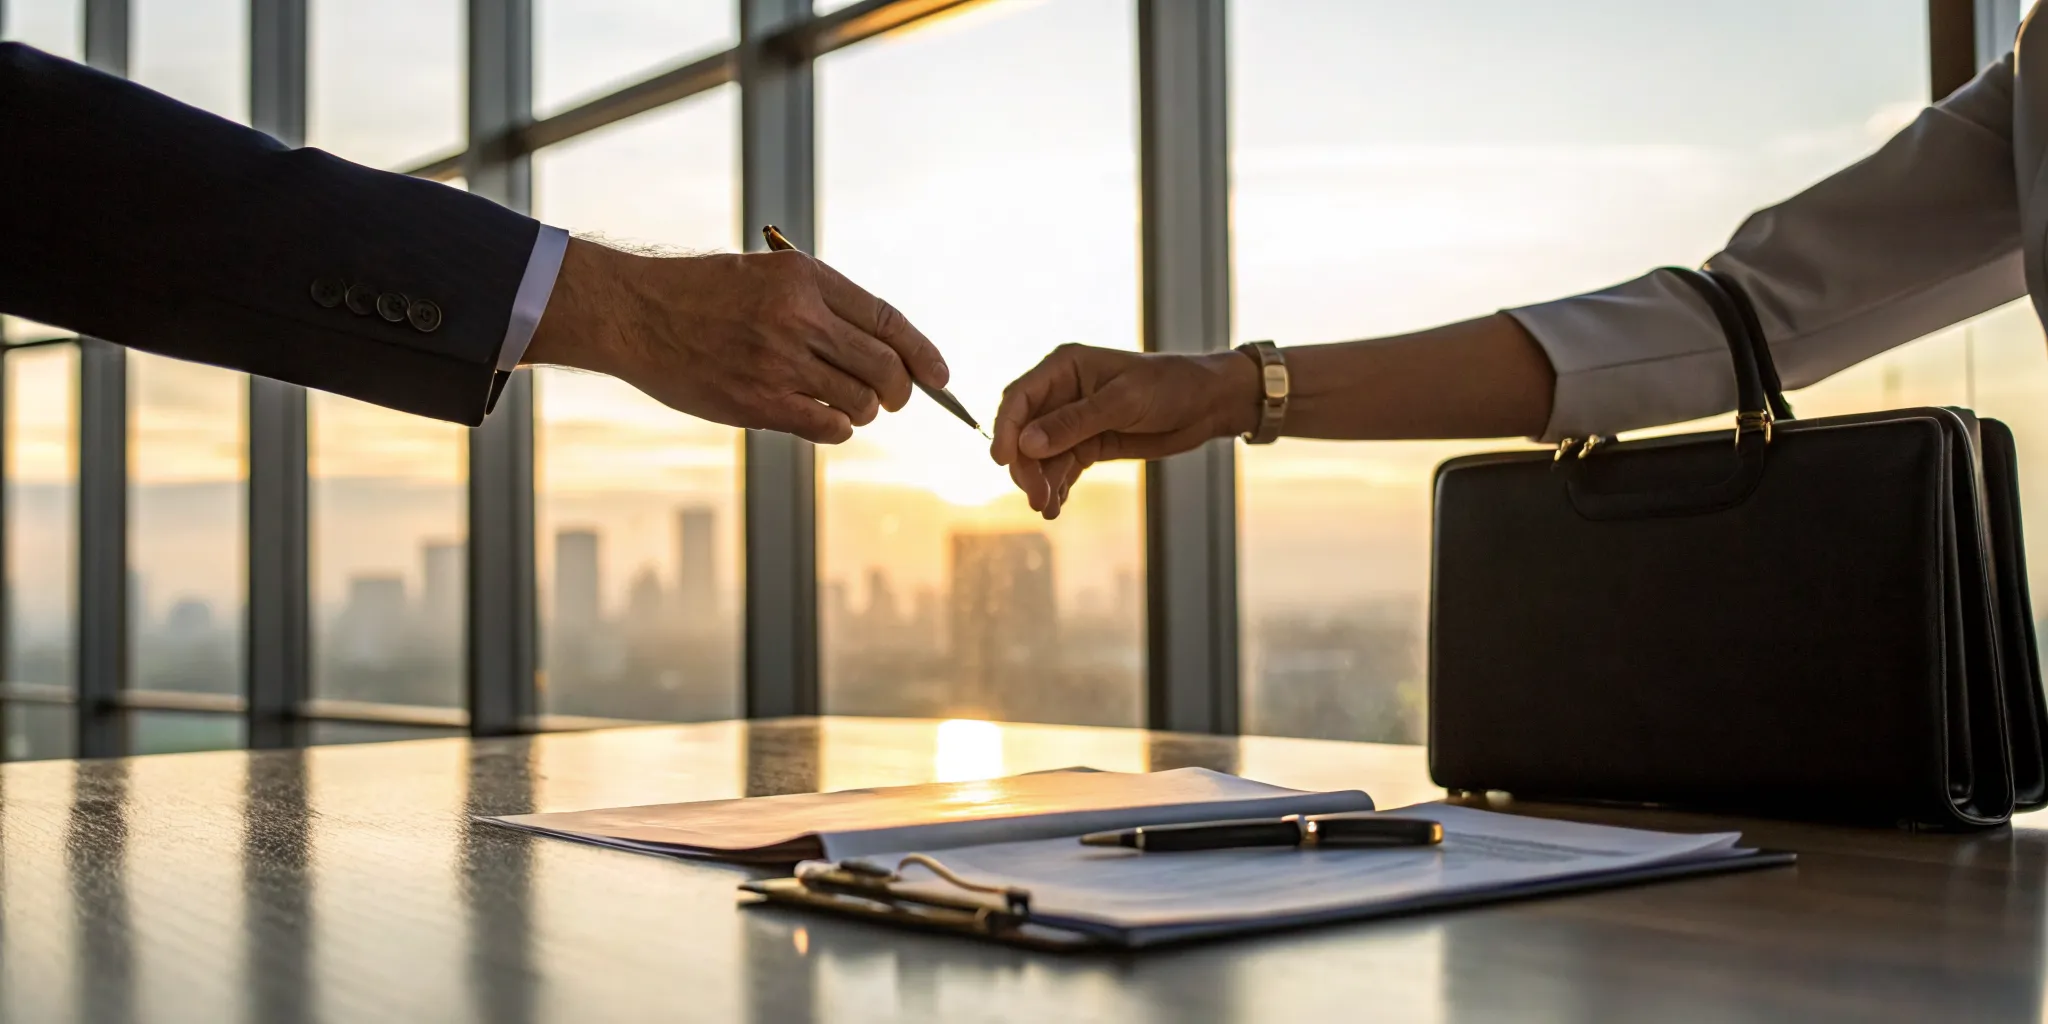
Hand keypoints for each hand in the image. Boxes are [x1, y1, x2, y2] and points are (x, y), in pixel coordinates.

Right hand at [524, 238, 948, 442]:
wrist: (635, 313)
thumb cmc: (702, 293)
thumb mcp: (768, 275)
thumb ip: (822, 304)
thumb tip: (883, 347)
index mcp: (806, 278)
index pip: (888, 319)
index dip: (922, 352)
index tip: (940, 375)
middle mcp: (799, 317)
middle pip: (885, 367)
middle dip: (900, 390)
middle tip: (891, 397)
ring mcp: (779, 362)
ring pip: (861, 402)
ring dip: (864, 411)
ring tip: (846, 405)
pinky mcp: (758, 401)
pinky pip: (828, 427)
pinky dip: (838, 429)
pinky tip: (824, 420)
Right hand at [991, 344, 1258, 518]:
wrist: (1205, 404)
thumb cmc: (1169, 387)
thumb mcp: (1122, 403)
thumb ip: (1074, 423)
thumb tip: (1027, 444)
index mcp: (1064, 368)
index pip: (1020, 398)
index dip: (1006, 428)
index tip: (1003, 460)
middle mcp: (1062, 393)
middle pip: (1025, 433)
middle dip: (1026, 465)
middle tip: (1036, 495)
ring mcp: (1073, 421)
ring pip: (1041, 456)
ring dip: (1041, 482)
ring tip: (1047, 507)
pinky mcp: (1087, 444)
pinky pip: (1061, 468)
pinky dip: (1057, 487)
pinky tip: (1056, 506)